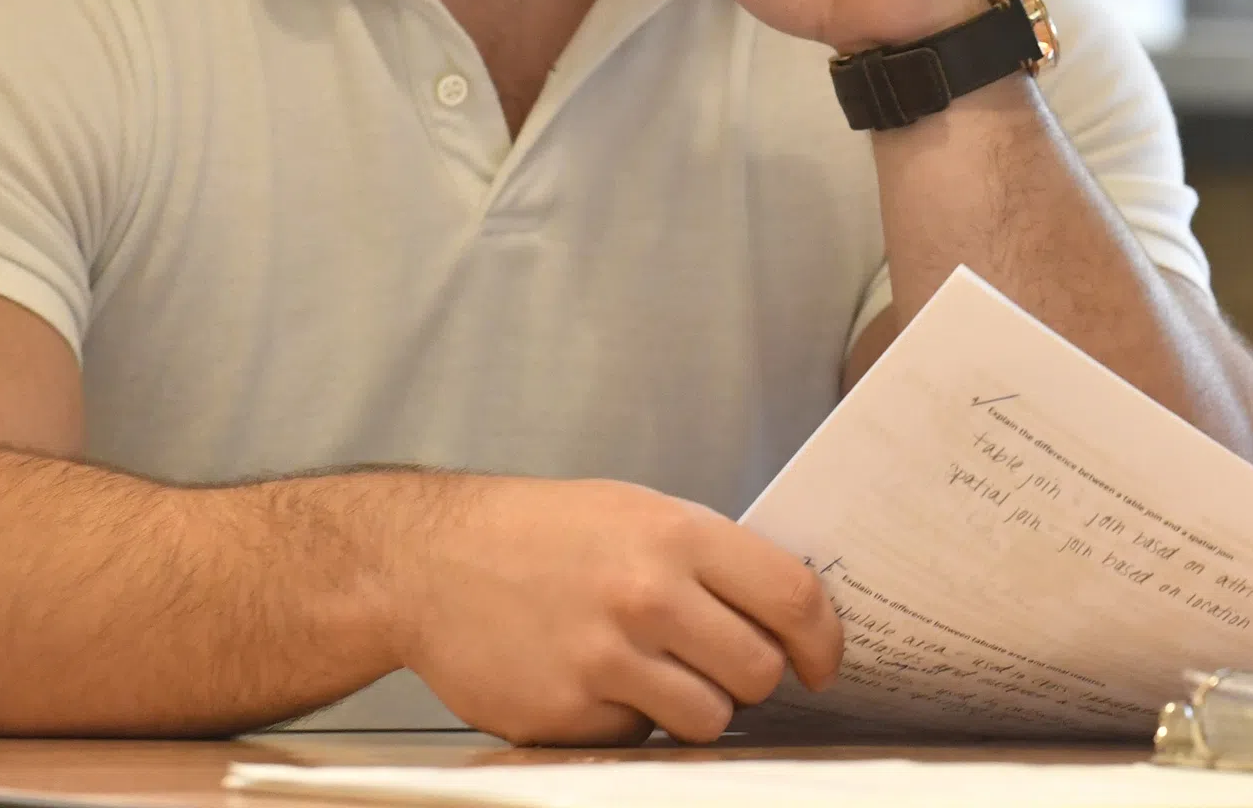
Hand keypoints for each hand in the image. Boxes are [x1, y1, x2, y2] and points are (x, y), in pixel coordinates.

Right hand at [390, 476, 842, 744]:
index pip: (792, 596)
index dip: (823, 639)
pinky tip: (595, 682)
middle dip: (755, 678)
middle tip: (728, 666)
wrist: (429, 561)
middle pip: (759, 671)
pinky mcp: (567, 715)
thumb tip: (784, 610)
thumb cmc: (541, 533)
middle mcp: (647, 597)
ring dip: (697, 707)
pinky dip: (630, 722)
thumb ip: (709, 557)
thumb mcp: (636, 512)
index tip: (822, 661)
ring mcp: (605, 661)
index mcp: (676, 536)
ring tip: (656, 672)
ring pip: (709, 718)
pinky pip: (639, 738)